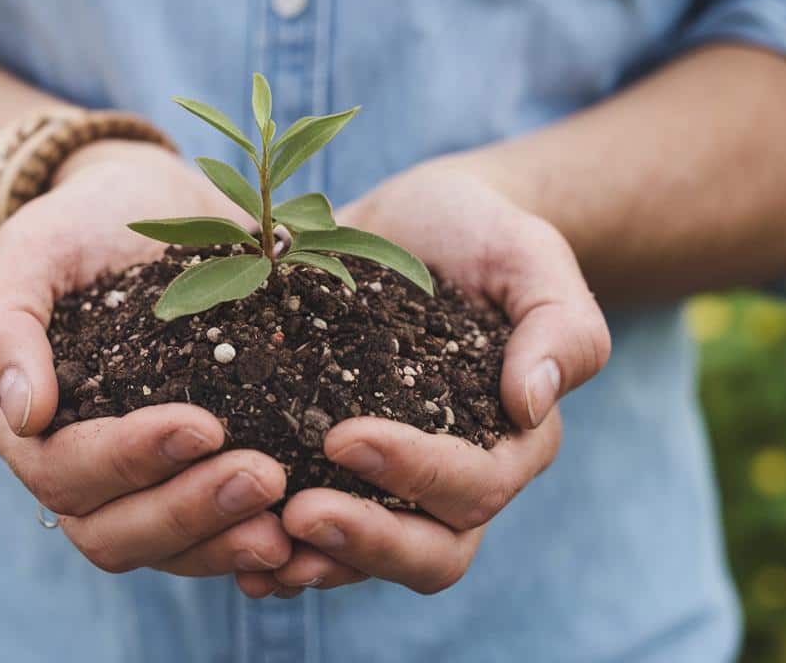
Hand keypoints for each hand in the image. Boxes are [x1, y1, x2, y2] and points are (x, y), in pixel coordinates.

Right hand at [0, 141, 291, 577]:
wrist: (148, 204)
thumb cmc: (81, 225)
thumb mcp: (32, 251)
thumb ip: (3, 327)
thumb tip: (25, 417)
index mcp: (28, 426)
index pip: (65, 472)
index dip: (129, 460)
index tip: (203, 425)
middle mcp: (77, 469)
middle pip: (113, 532)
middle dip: (189, 512)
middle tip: (266, 479)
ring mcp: (139, 482)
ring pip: (166, 548)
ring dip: (225, 541)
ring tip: (289, 524)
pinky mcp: (196, 477)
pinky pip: (214, 536)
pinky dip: (252, 541)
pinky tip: (304, 533)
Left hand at [236, 159, 610, 597]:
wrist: (416, 222)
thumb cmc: (483, 234)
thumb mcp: (529, 256)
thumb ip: (558, 326)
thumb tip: (531, 404)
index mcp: (513, 440)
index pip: (475, 486)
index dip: (415, 474)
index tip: (345, 438)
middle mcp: (458, 480)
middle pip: (431, 552)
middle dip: (365, 541)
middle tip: (295, 517)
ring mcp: (395, 486)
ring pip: (369, 558)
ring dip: (315, 562)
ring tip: (251, 549)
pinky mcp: (338, 473)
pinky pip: (317, 534)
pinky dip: (277, 548)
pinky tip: (227, 542)